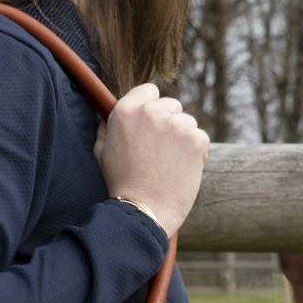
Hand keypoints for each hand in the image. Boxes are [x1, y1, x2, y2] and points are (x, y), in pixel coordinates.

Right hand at [94, 84, 209, 237]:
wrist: (143, 211)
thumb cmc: (121, 184)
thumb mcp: (102, 152)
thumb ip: (107, 127)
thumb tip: (109, 115)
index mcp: (125, 110)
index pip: (149, 90)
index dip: (152, 107)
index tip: (152, 124)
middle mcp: (151, 111)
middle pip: (171, 106)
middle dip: (169, 124)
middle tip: (160, 152)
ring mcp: (176, 124)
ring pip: (188, 122)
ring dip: (183, 139)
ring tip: (169, 165)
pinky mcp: (196, 139)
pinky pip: (200, 138)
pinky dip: (196, 153)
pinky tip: (181, 171)